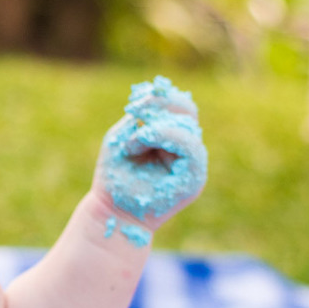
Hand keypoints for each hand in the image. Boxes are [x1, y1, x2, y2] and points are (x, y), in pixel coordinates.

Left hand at [93, 75, 206, 245]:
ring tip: (132, 141)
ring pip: (188, 127)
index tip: (133, 103)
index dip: (160, 97)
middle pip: (188, 111)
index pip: (179, 107)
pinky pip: (190, 147)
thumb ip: (141, 116)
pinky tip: (139, 143)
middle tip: (135, 110)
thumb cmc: (116, 177)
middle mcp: (186, 151)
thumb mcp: (123, 138)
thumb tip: (156, 95)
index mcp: (173, 140)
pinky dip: (163, 136)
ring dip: (155, 126)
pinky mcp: (195, 180)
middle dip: (161, 104)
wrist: (113, 213)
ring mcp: (193, 165)